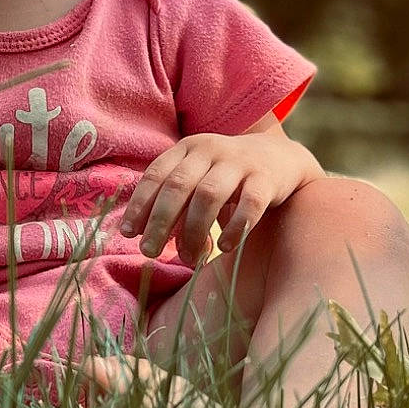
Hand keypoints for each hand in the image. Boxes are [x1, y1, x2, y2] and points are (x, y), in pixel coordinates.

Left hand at [119, 123, 322, 263]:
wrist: (280, 158)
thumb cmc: (227, 177)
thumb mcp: (198, 179)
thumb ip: (177, 205)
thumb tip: (153, 243)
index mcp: (187, 149)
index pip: (156, 174)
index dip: (140, 204)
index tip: (128, 233)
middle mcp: (210, 150)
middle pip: (178, 186)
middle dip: (160, 221)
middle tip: (148, 251)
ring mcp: (240, 162)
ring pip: (209, 195)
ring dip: (194, 230)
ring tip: (188, 258)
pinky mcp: (267, 179)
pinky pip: (249, 204)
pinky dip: (234, 228)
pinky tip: (224, 247)